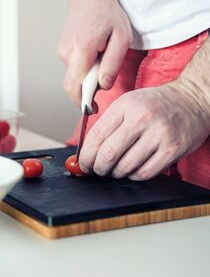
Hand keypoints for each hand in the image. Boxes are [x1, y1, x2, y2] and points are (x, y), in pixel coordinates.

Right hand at [58, 0, 131, 106]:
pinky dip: (84, 68)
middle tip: (102, 79)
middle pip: (72, 85)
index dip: (81, 102)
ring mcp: (62, 52)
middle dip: (86, 90)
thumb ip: (113, 64)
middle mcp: (67, 53)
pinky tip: (94, 54)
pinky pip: (74, 68)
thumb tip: (103, 86)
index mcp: (82, 50)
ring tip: (101, 57)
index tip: (91, 109)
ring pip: (74, 76)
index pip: (73, 86)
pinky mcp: (62, 51)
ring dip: (88, 75)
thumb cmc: (107, 14)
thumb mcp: (122, 37)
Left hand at [79, 80, 209, 179]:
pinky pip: (144, 173)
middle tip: (97, 170)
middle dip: (97, 168)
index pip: (96, 136)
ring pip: (125, 167)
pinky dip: (133, 176)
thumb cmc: (154, 105)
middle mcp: (141, 118)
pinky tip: (133, 170)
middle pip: (108, 154)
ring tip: (115, 170)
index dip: (85, 156)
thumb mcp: (127, 104)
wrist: (192, 99)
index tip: (83, 164)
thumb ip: (107, 125)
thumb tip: (86, 152)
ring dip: (115, 174)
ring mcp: (159, 134)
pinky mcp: (172, 149)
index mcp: (124, 106)